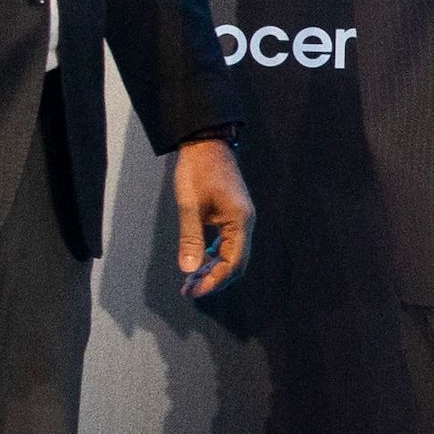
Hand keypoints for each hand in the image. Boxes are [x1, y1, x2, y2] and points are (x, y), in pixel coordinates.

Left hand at [171, 134, 255, 295]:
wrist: (205, 142)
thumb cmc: (198, 170)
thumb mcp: (190, 205)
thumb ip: (191, 238)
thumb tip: (188, 270)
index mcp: (240, 221)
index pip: (233, 263)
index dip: (214, 281)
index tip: (193, 291)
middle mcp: (245, 222)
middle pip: (235, 264)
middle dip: (213, 280)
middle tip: (188, 290)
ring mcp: (240, 219)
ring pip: (231, 255)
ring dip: (212, 270)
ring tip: (190, 281)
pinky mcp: (233, 215)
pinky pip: (228, 244)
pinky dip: (214, 257)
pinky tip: (198, 262)